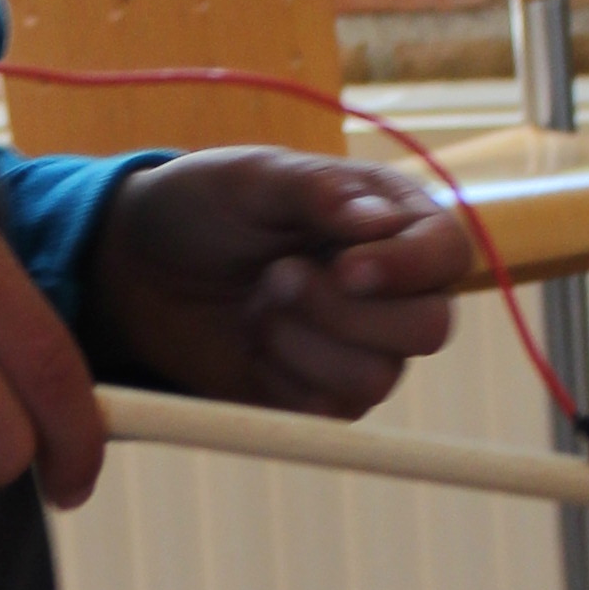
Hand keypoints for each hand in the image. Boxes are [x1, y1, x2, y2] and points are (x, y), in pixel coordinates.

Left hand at [87, 147, 470, 417]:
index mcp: (391, 221)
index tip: (344, 267)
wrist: (140, 268)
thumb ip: (315, 190)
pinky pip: (328, 411)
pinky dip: (281, 378)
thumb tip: (379, 219)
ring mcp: (361, 347)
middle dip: (345, 313)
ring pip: (377, 378)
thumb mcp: (252, 178)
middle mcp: (391, 289)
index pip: (448, 253)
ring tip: (257, 306)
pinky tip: (251, 344)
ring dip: (303, 344)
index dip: (408, 268)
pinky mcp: (322, 394)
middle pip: (429, 328)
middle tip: (277, 277)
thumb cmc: (204, 207)